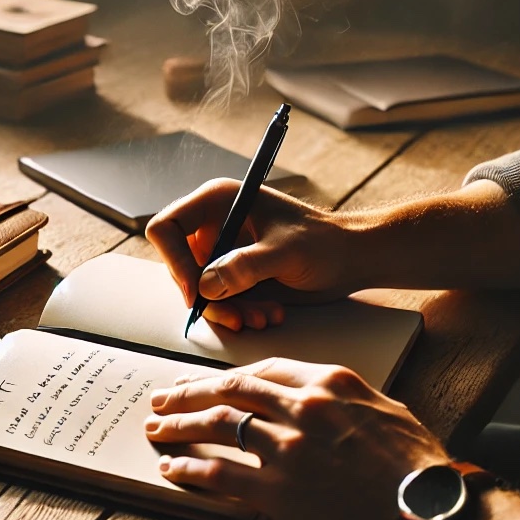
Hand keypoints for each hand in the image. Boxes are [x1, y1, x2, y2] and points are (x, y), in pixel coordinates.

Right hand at [145, 180, 353, 330]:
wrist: (352, 259)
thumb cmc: (325, 242)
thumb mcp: (285, 252)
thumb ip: (245, 266)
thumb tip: (206, 286)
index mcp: (217, 201)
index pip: (167, 227)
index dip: (173, 260)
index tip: (195, 290)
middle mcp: (214, 224)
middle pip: (179, 264)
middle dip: (206, 295)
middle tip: (234, 315)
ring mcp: (223, 250)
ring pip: (199, 288)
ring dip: (225, 309)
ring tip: (261, 318)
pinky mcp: (234, 273)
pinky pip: (218, 299)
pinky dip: (238, 312)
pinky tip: (267, 314)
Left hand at [145, 358, 449, 519]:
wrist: (433, 517)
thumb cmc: (420, 469)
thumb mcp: (387, 412)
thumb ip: (344, 399)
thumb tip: (317, 398)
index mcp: (329, 383)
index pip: (263, 370)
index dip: (226, 376)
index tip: (204, 381)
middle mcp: (303, 406)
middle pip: (230, 389)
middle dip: (189, 392)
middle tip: (162, 397)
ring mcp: (287, 447)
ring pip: (217, 424)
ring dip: (179, 425)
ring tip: (157, 428)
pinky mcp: (278, 490)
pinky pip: (220, 474)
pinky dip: (190, 470)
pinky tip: (172, 470)